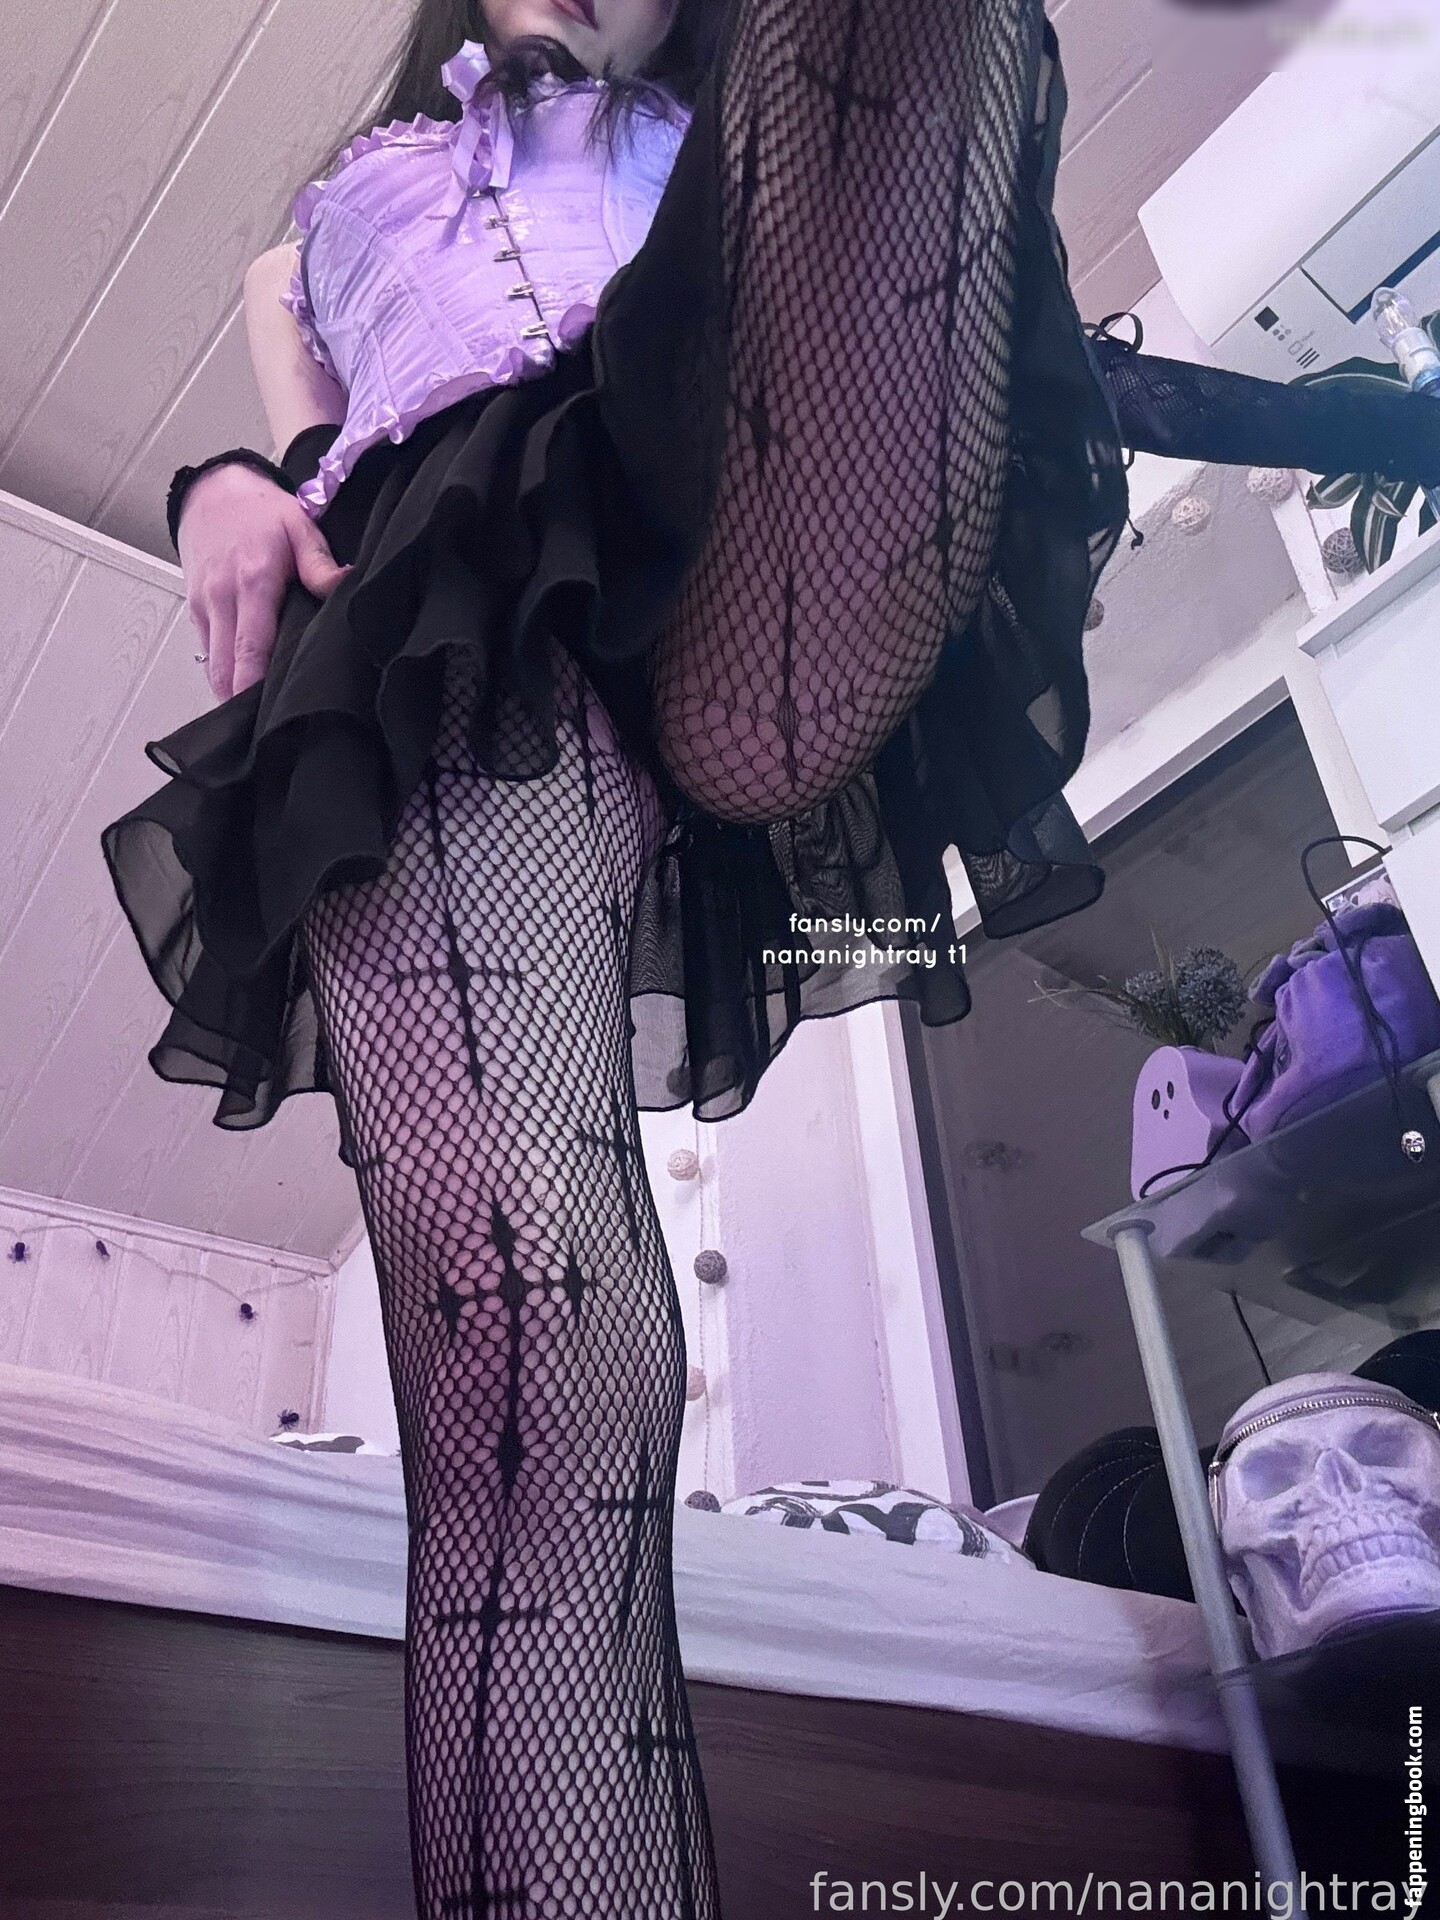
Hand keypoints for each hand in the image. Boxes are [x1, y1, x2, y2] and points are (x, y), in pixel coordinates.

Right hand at [177, 461, 348, 701]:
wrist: (213, 491)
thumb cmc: (261, 510)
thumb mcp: (300, 527)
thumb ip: (320, 564)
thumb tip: (343, 587)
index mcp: (253, 583)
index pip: (250, 649)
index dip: (255, 687)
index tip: (269, 717)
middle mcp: (223, 599)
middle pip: (225, 669)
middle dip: (242, 703)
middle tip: (269, 733)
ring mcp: (204, 606)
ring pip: (212, 667)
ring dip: (230, 694)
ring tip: (258, 721)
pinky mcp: (195, 609)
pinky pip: (207, 652)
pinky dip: (223, 674)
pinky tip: (245, 691)